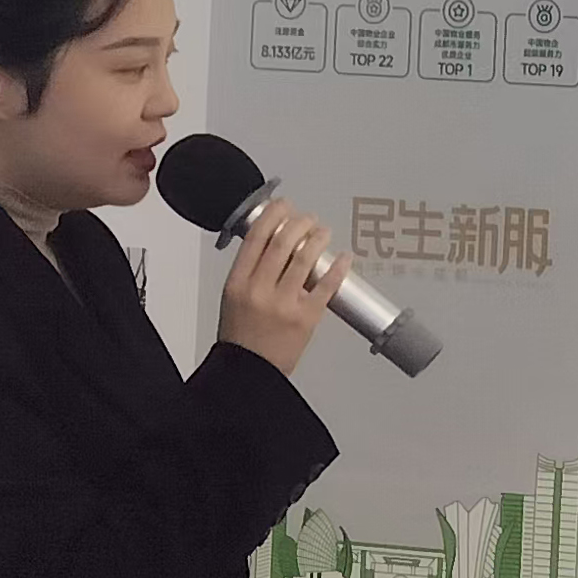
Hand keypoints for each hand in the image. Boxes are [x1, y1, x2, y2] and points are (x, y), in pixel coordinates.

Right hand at [216, 199, 346, 375]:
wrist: (249, 371)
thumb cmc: (241, 336)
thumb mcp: (233, 297)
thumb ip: (251, 269)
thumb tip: (273, 240)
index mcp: (238, 282)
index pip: (256, 237)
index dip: (272, 215)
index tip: (283, 206)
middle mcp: (260, 290)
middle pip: (283, 242)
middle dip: (299, 223)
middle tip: (308, 219)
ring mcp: (284, 303)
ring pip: (305, 258)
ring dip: (318, 238)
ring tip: (323, 232)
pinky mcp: (306, 317)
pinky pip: (327, 285)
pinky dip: (338, 267)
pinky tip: (343, 257)